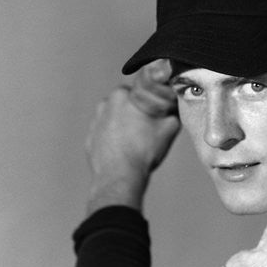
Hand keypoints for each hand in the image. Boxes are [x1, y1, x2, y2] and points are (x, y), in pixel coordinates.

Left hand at [85, 60, 180, 211]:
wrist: (119, 178)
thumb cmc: (143, 150)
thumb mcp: (170, 126)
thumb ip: (173, 109)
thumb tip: (176, 104)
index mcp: (122, 94)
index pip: (142, 88)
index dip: (153, 100)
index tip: (158, 112)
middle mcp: (105, 103)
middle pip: (128, 102)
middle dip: (138, 112)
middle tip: (150, 128)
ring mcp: (95, 121)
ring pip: (116, 117)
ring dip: (126, 124)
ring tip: (137, 142)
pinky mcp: (90, 138)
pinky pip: (107, 133)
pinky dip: (116, 138)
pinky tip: (126, 150)